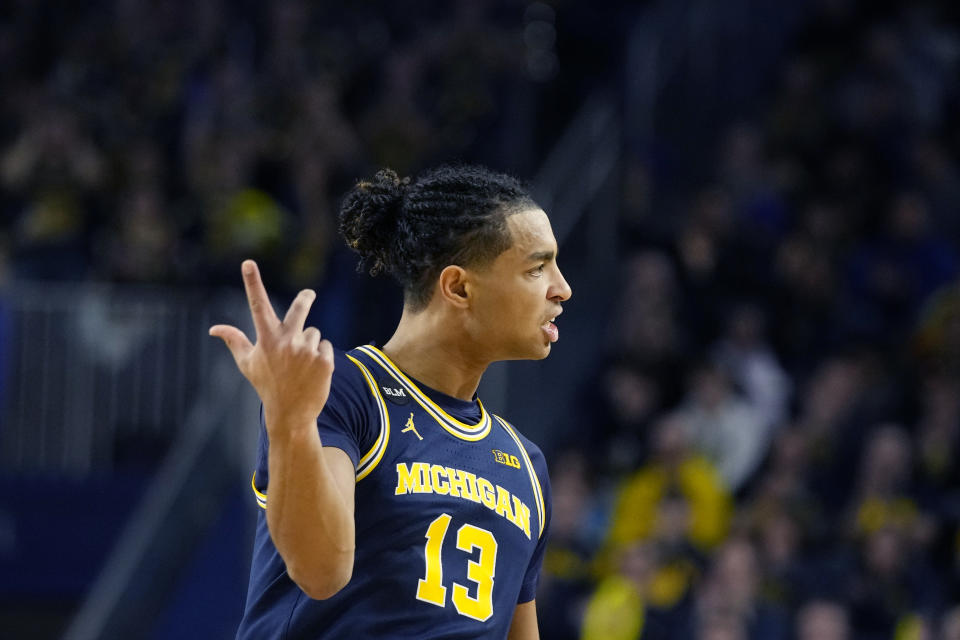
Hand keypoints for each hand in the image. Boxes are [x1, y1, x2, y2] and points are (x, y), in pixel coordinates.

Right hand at [209, 260, 333, 429]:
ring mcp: (307, 351)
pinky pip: (325, 346)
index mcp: (267, 339)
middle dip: (305, 298)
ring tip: (301, 365)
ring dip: (309, 344)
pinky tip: (312, 372)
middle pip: (300, 308)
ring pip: (313, 333)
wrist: (291, 414)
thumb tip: (213, 328)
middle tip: (308, 294)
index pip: (257, 305)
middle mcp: (287, 342)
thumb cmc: (267, 386)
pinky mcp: (325, 360)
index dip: (252, 282)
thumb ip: (234, 341)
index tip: (248, 262)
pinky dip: (321, 356)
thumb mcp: (248, 364)